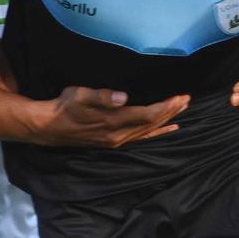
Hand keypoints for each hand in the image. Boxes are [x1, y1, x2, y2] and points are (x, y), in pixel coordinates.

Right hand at [29, 88, 188, 146]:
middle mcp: (119, 134)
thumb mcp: (79, 95)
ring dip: (167, 120)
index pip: (148, 115)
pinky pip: (143, 138)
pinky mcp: (114, 142)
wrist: (50, 127)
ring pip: (149, 131)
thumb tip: (122, 97)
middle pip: (152, 123)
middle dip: (171, 111)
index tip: (181, 96)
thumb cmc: (65, 106)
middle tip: (188, 99)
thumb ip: (102, 96)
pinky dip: (158, 133)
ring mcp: (118, 140)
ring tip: (183, 110)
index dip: (166, 107)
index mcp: (114, 121)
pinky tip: (169, 130)